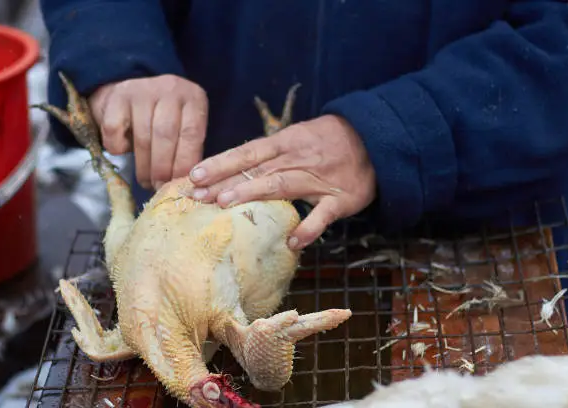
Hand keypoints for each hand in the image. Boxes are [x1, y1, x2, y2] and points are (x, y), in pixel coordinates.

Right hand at [88, 75, 208, 189]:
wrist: (134, 92)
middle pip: (165, 135)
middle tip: (160, 187)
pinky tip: (125, 152)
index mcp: (193, 97)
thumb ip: (188, 148)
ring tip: (147, 182)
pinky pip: (115, 130)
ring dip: (144, 167)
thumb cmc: (165, 118)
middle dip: (163, 168)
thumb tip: (187, 182)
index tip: (180, 184)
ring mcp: (142, 90)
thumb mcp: (185, 126)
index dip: (185, 162)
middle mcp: (169, 89)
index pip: (192, 133)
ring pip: (142, 136)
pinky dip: (119, 148)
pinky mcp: (117, 96)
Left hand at [187, 114, 376, 248]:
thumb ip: (267, 155)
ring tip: (226, 204)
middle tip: (197, 196)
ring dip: (254, 192)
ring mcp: (318, 179)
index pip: (247, 151)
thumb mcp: (295, 139)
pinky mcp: (340, 199)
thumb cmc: (326, 142)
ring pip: (282, 184)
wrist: (374, 140)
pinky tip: (292, 242)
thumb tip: (229, 171)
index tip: (193, 175)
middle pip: (257, 168)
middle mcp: (297, 158)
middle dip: (225, 181)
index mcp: (285, 143)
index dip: (220, 163)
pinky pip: (323, 215)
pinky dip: (309, 228)